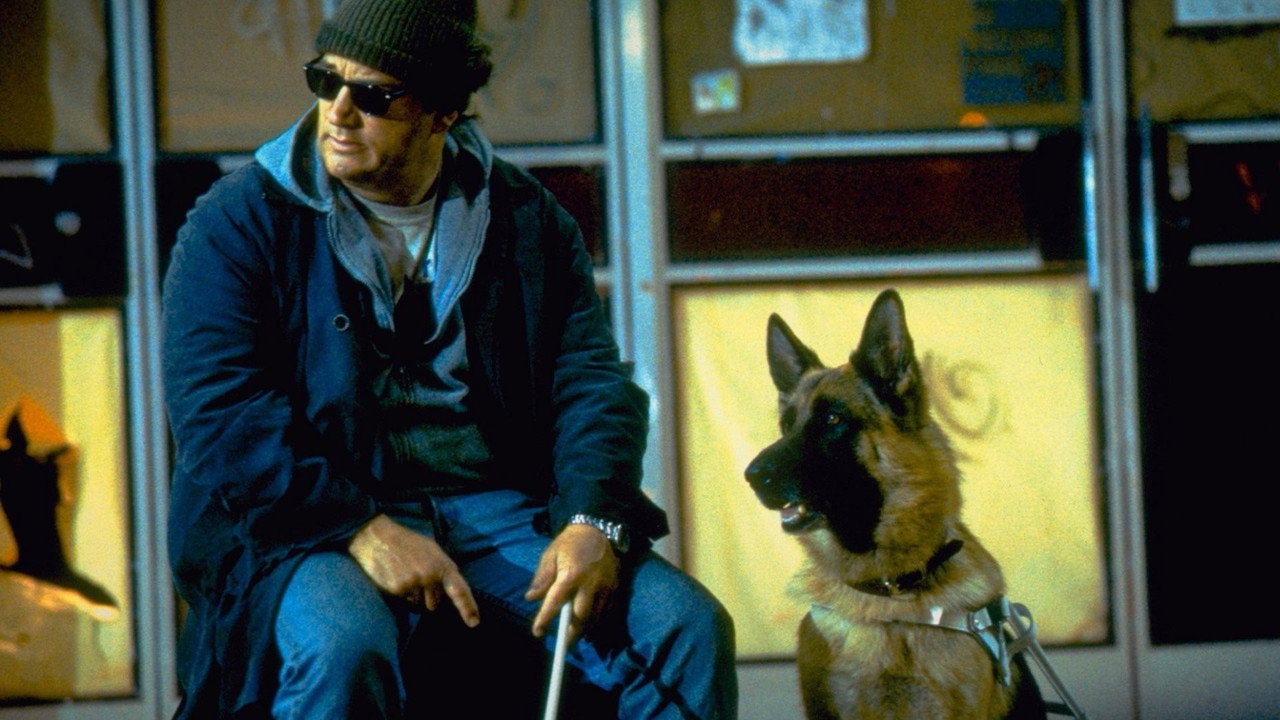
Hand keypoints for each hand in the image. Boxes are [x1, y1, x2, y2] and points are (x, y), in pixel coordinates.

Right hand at [348, 514, 479, 626]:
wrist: (378, 537)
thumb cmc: (408, 543)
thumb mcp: (433, 550)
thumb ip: (444, 569)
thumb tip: (453, 589)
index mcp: (443, 565)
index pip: (460, 590)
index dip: (468, 608)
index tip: (474, 622)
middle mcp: (430, 576)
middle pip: (435, 604)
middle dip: (428, 597)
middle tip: (416, 578)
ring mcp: (414, 583)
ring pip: (418, 605)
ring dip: (413, 597)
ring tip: (404, 576)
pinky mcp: (397, 590)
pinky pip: (403, 602)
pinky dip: (400, 595)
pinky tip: (394, 578)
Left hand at [525, 523, 619, 643]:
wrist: (597, 529)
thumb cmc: (569, 544)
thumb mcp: (550, 555)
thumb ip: (542, 578)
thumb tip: (530, 598)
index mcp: (571, 573)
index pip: (556, 601)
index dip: (545, 618)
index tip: (537, 632)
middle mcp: (590, 582)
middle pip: (581, 615)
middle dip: (571, 632)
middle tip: (563, 644)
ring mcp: (605, 586)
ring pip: (596, 616)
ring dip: (586, 630)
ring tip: (576, 638)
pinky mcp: (615, 587)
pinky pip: (608, 610)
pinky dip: (599, 621)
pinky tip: (591, 628)